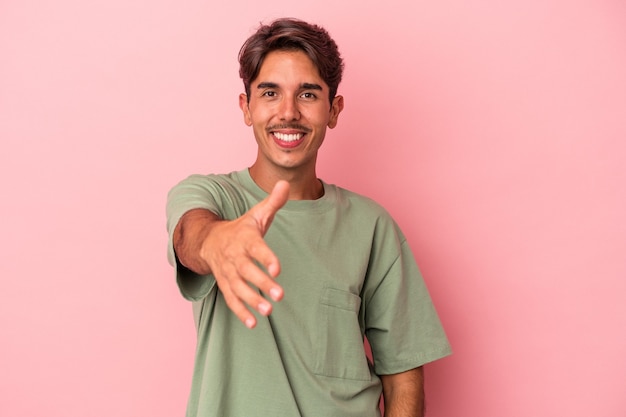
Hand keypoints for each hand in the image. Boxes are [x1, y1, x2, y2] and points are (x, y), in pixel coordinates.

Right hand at [200, 180, 289, 327]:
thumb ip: (273, 202)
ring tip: (268, 311)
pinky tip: (253, 324)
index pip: (256, 248)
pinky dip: (240, 312)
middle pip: (247, 271)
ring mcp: (229, 272)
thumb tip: (286, 183)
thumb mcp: (256, 214)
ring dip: (252, 301)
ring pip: (239, 288)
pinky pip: (231, 300)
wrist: (210, 240)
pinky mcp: (225, 284)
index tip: (277, 269)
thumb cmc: (241, 228)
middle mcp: (235, 257)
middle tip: (279, 295)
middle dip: (262, 283)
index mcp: (245, 238)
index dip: (266, 258)